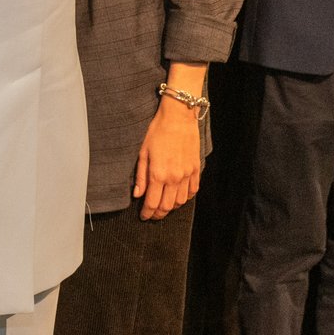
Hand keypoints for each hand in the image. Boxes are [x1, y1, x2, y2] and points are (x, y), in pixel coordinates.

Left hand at [135, 98, 202, 219]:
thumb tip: (137, 195)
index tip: (143, 216)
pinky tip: (179, 197)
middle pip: (167, 206)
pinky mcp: (196, 169)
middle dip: (158, 214)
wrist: (179, 117)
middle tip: (152, 215)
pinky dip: (186, 198)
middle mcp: (174, 178)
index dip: (147, 213)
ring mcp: (187, 174)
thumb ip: (140, 176)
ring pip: (181, 202)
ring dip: (172, 208)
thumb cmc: (157, 132)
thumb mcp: (143, 152)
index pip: (152, 203)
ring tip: (164, 207)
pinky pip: (193, 190)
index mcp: (158, 174)